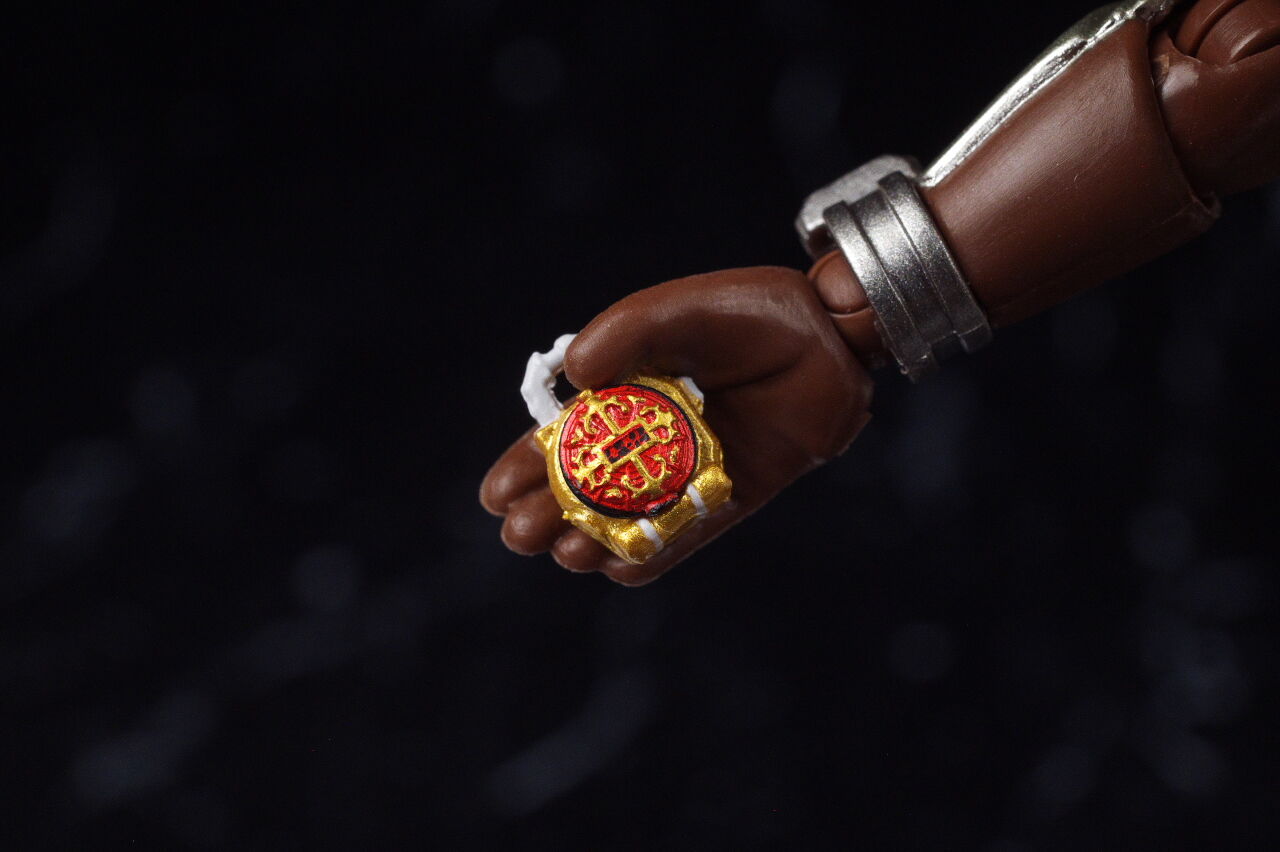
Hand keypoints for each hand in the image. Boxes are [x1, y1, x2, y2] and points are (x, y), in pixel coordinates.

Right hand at [480, 266, 874, 584]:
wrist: (830, 338)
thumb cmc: (749, 314)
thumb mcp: (676, 311)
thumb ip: (625, 332)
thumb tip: (574, 373)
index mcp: (626, 392)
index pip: (564, 436)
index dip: (527, 465)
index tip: (495, 495)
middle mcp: (652, 436)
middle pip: (587, 485)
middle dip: (549, 512)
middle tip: (521, 535)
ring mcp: (690, 470)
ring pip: (630, 517)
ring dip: (593, 539)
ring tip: (565, 553)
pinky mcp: (731, 494)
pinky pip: (687, 533)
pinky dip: (653, 554)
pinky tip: (616, 568)